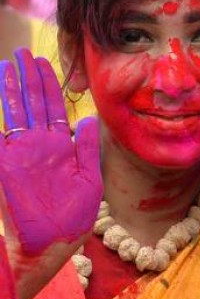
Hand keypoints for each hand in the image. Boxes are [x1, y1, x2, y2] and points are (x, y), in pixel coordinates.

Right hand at [0, 49, 99, 255]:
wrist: (51, 245)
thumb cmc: (73, 217)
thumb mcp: (89, 178)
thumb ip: (88, 147)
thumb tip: (90, 117)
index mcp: (60, 146)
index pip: (53, 107)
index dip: (49, 84)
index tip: (45, 62)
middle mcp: (38, 145)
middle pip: (33, 103)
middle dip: (29, 77)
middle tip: (24, 52)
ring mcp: (20, 153)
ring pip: (16, 113)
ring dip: (12, 88)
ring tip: (9, 64)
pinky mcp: (6, 166)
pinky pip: (0, 136)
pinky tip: (1, 94)